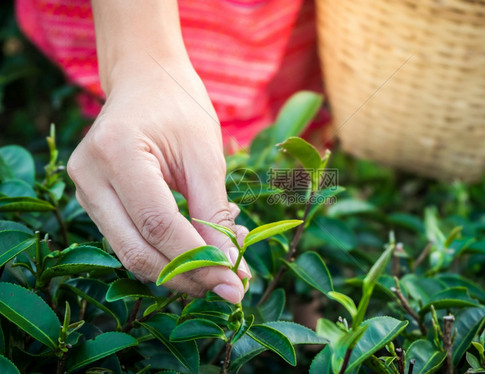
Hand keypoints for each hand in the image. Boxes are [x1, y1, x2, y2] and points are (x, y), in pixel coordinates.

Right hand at [67, 56, 250, 302]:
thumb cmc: (180, 107)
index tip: (236, 284)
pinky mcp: (94, 200)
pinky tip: (201, 243)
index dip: (198, 261)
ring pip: (132, 253)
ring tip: (223, 258)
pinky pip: (130, 240)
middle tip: (231, 283)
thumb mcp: (206, 156)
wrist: (146, 81)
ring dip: (180, 268)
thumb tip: (232, 268)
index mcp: (117, 152)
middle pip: (137, 250)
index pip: (158, 224)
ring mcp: (84, 190)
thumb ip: (215, 213)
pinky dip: (168, 253)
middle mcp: (89, 175)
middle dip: (189, 276)